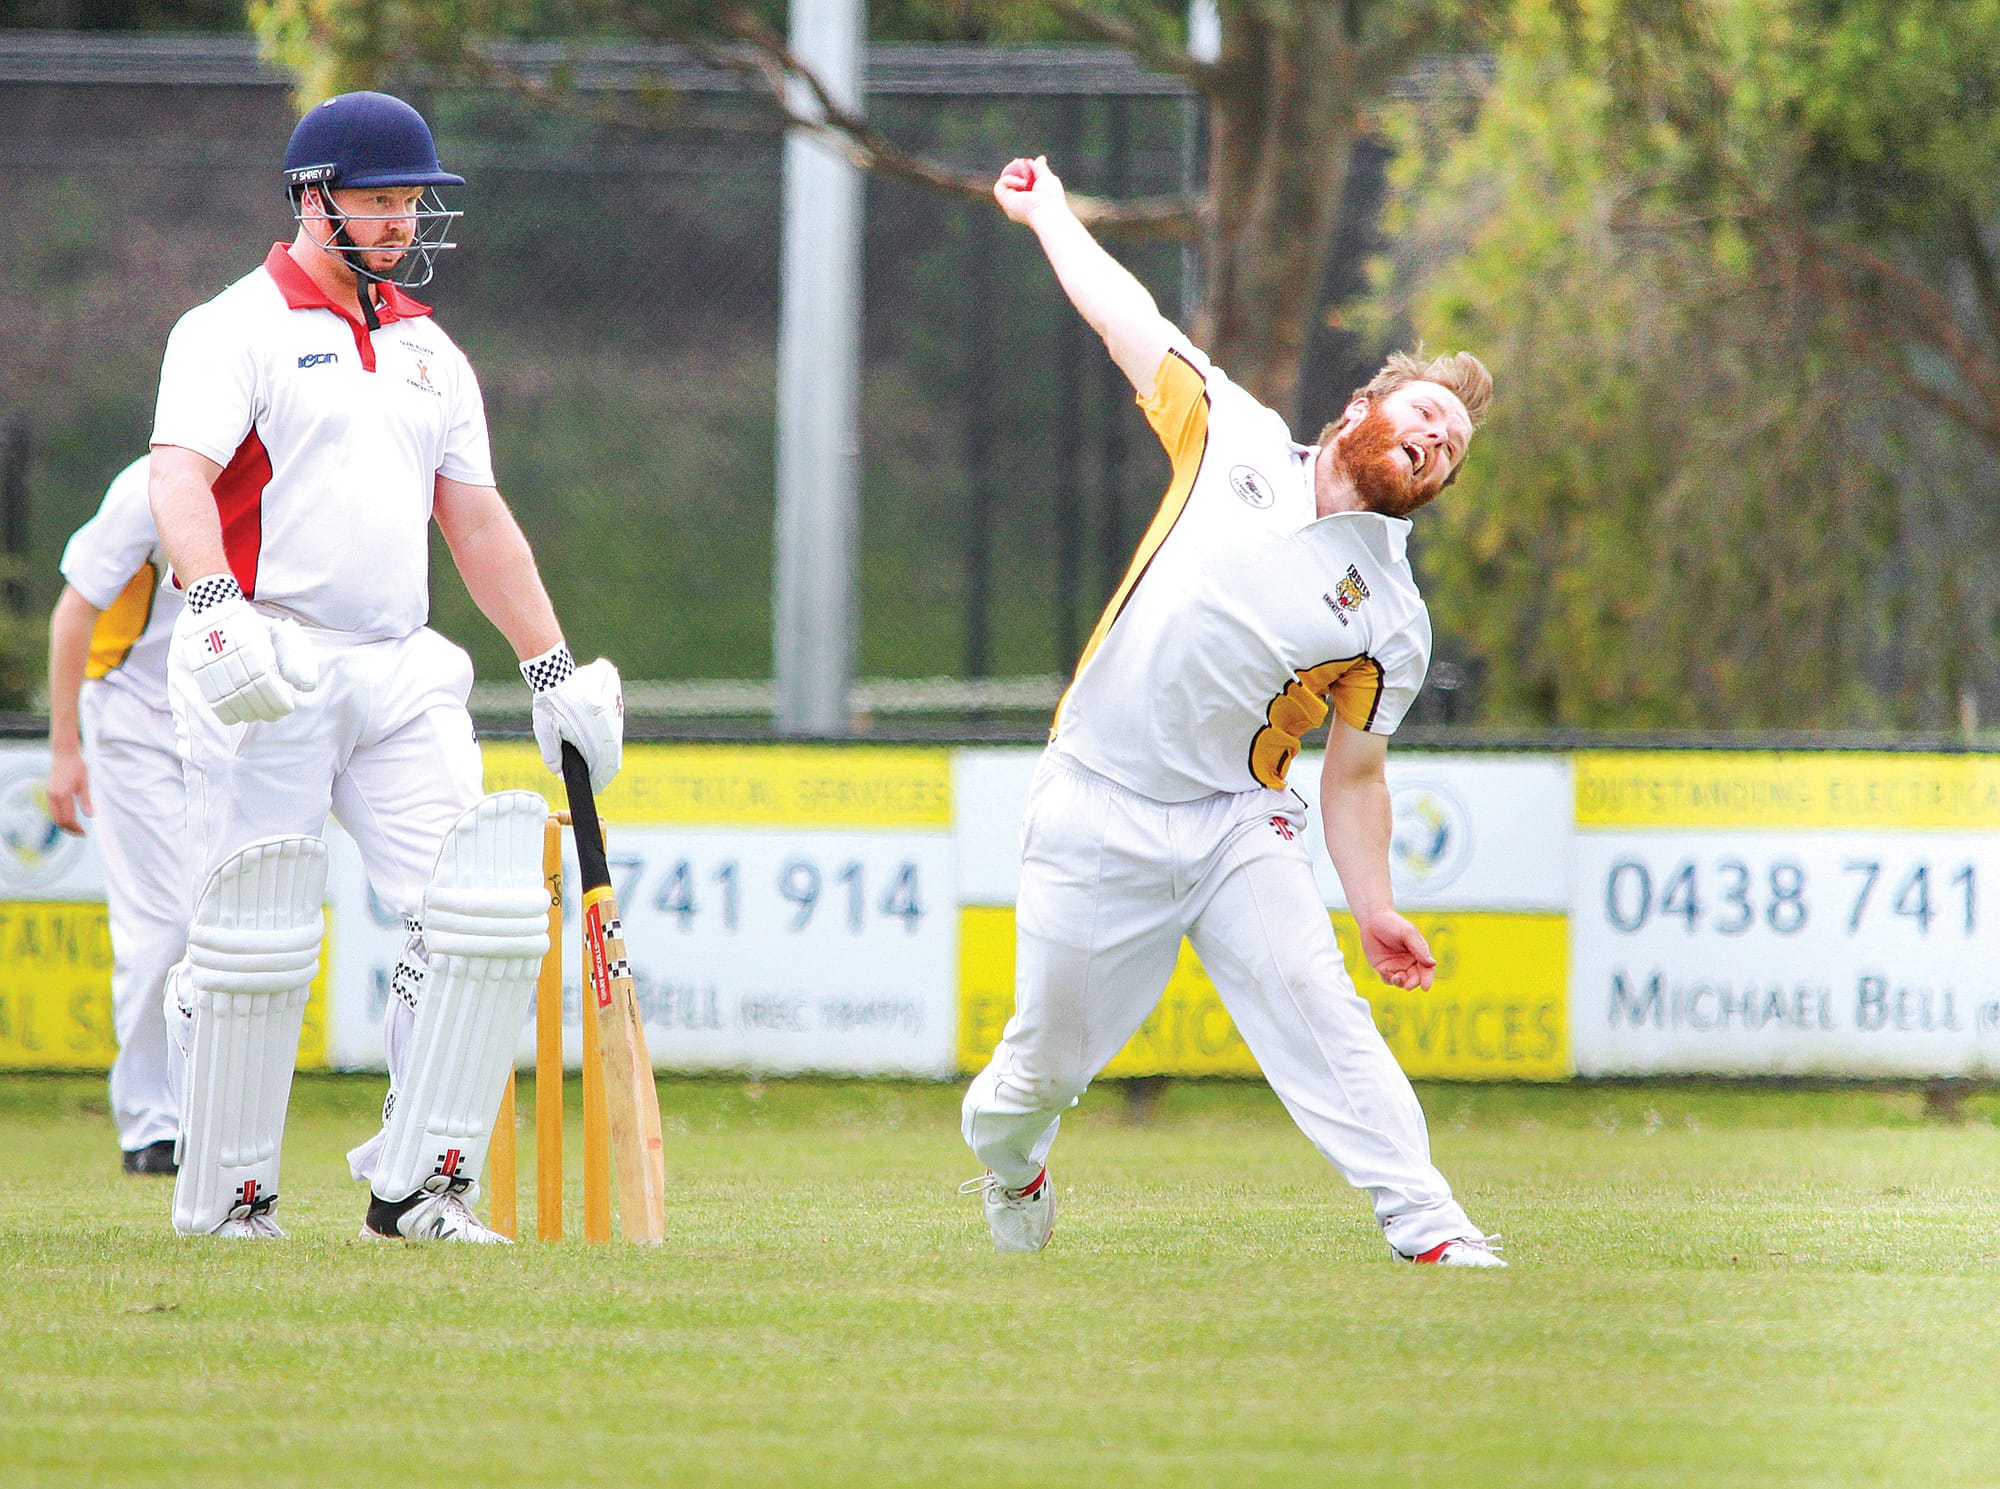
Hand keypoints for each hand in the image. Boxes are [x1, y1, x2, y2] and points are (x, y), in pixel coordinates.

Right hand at [47, 750, 90, 835]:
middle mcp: (54, 796)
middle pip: (59, 820)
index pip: (68, 819)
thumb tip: (91, 815)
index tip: (83, 833)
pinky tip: (69, 817)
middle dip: (69, 829)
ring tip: (76, 827)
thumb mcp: (85, 784)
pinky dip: (60, 816)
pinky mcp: (49, 792)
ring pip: (54, 816)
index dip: (75, 828)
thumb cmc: (77, 767)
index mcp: (64, 795)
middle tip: (80, 832)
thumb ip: (86, 800)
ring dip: (64, 824)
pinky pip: (53, 809)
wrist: (64, 754)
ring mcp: (50, 794)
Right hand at [173, 590, 319, 726]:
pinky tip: (239, 716)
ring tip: (261, 715)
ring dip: (249, 713)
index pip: (265, 682)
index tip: (287, 706)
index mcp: (252, 644)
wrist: (215, 610)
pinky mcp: (200, 670)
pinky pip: (212, 697)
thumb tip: (306, 687)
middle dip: (267, 709)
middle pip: (249, 692)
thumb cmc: (253, 626)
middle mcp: (231, 654)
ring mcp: (212, 662)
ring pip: (231, 698)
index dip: (277, 699)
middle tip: (278, 713)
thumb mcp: (279, 636)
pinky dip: (226, 712)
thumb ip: (294, 660)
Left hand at [531, 656, 622, 792]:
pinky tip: (596, 746)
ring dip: (606, 756)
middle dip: (604, 772)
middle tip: (595, 781)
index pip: (606, 767)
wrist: (558, 674)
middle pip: (613, 758)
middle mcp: (610, 727)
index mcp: (595, 735)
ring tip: (595, 767)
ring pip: (614, 744)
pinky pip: (614, 731)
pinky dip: (606, 742)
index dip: (600, 781)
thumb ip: (552, 755)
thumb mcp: (544, 730)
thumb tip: (559, 772)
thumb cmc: (550, 702)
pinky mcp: (614, 708)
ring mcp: (615, 716)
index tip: (593, 788)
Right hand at [993, 155, 1065, 224]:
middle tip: (1018, 161)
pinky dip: (1009, 180)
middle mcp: (1017, 204)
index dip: (1020, 172)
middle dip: (1013, 170)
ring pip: (1003, 183)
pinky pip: (999, 186)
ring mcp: (1010, 204)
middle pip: (1010, 183)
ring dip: (1014, 175)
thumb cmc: (1050, 198)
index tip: (1024, 162)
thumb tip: (1040, 158)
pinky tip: (1022, 183)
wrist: (1047, 209)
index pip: (1019, 184)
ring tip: (1025, 178)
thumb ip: (1041, 169)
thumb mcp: (1047, 178)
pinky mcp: (1004, 202)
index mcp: (1028, 200)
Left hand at [1359, 909, 1435, 990]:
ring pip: (1402, 982)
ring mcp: (1396, 966)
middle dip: (1413, 983)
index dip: (1427, 979)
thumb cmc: (1393, 924)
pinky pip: (1388, 979)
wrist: (1372, 920)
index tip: (1426, 987)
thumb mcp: (1408, 933)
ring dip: (1401, 983)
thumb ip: (1419, 948)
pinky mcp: (1383, 968)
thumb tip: (1432, 964)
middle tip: (1408, 985)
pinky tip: (1384, 971)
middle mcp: (1409, 962)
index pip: (1427, 969)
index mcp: (1419, 954)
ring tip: (1396, 978)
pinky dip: (1388, 978)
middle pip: (1415, 978)